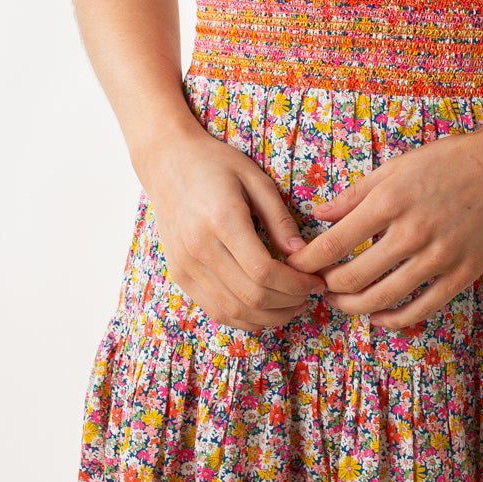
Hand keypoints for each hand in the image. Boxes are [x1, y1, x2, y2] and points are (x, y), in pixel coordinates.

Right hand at [143, 123, 327, 332]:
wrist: (167, 163)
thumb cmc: (215, 164)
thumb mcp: (255, 178)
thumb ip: (279, 217)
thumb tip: (302, 253)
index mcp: (222, 220)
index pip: (263, 271)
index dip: (295, 284)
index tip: (316, 281)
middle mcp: (199, 248)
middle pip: (250, 296)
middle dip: (287, 303)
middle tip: (309, 295)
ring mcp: (186, 265)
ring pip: (232, 310)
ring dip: (268, 316)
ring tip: (291, 305)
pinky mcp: (179, 275)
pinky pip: (214, 310)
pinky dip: (243, 318)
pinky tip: (264, 309)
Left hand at [283, 121, 482, 331]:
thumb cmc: (447, 161)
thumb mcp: (396, 167)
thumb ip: (355, 195)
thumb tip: (317, 214)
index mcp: (389, 201)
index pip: (333, 244)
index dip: (307, 263)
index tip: (297, 268)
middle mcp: (412, 233)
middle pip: (351, 278)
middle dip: (327, 288)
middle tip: (319, 286)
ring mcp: (439, 257)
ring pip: (382, 299)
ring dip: (353, 307)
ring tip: (342, 302)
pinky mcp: (462, 275)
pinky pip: (420, 309)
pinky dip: (393, 319)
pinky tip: (380, 316)